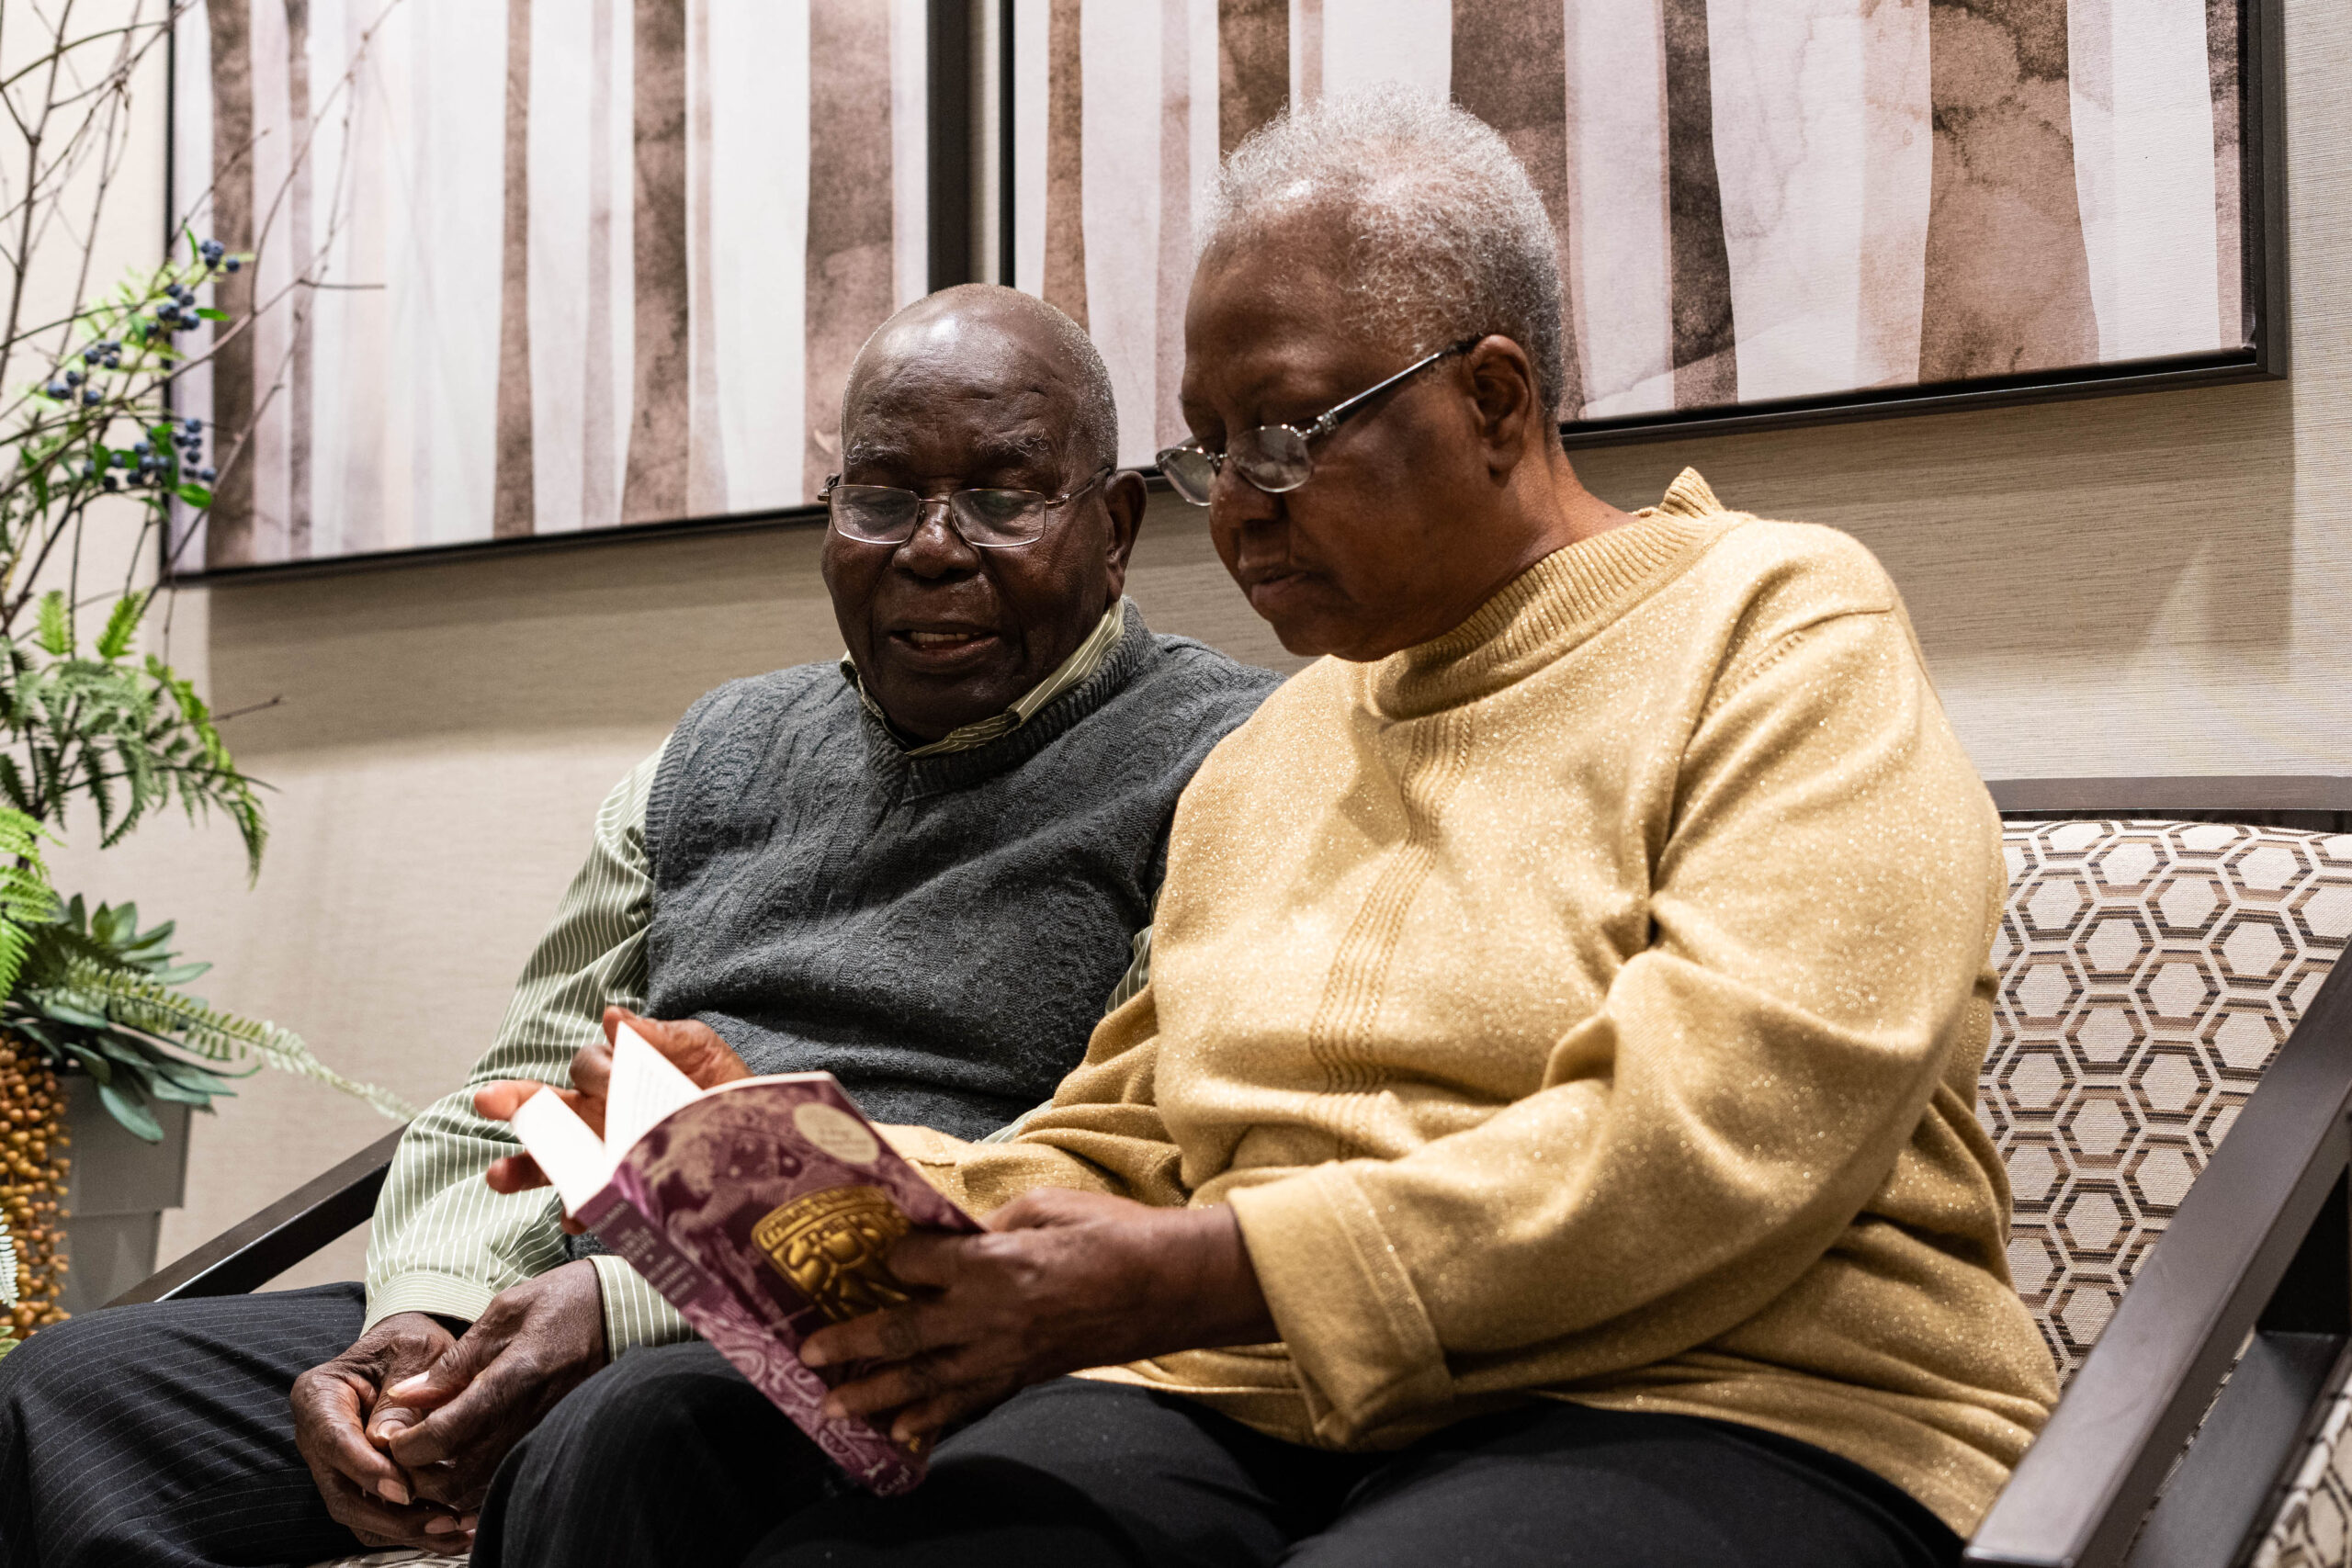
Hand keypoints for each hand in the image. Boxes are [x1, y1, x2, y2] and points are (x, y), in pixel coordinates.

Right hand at [290, 1311, 474, 1554]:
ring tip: (457, 1532)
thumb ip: (402, 1396)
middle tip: (444, 1522)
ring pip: (359, 1515)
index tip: (406, 1491)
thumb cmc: (411, 1343)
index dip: (367, 1471)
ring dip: (407, 1531)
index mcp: (317, 1396)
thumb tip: (391, 1444)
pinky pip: (377, 1518)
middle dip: (393, 1516)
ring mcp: (334, 1466)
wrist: (411, 1349)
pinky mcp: (359, 1484)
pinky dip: (411, 1529)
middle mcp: (317, 1438)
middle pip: (342, 1494)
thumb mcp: (414, 1351)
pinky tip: (452, 1531)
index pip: (334, 1442)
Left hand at [372, 1260, 608, 1510]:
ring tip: (425, 1461)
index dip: (408, 1445)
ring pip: (479, 1488)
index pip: (445, 1432)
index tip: (390, 1435)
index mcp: (514, 1376)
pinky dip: (473, 1488)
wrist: (624, 1312)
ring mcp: (544, 1433)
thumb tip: (405, 1396)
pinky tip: (459, 1470)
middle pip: (457, 1476)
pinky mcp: (552, 1440)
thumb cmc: (565, 1302)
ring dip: (443, 1485)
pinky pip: (504, 1481)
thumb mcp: (505, 1311)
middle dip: (418, 1474)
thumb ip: (454, 1360)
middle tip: (400, 1451)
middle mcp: (530, 1415)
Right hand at [477, 1007, 749, 1201]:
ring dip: (522, 1167)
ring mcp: (602, 1157)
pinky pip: (587, 1205)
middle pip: (546, 1110)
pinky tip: (579, 1213)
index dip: (596, 1070)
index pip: (583, 1069)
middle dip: (516, 1102)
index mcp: (612, 1079)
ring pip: (549, 1161)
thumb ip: (658, 1034)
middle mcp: (597, 1117)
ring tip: (498, 1175)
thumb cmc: (720, 1086)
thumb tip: (612, 1018)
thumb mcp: (698, 1049)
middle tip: (489, 1100)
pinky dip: (580, 1209)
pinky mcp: (617, 1195)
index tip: (616, 1072)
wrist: (759, 1136)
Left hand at [798, 1188, 1275, 1450]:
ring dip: (874, 1394)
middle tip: (807, 1354)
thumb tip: (955, 1235)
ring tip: (834, 1407)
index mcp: (990, 1262)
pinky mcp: (1023, 1374)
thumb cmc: (1112, 1234)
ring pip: (926, 1381)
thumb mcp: (1046, 1206)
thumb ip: (991, 1225)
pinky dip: (932, 1419)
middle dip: (850, 1343)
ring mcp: (1004, 1353)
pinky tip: (902, 1432)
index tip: (878, 1252)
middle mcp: (987, 1315)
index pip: (914, 1263)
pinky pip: (968, 1401)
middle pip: (903, 1334)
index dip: (891, 1256)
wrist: (1167, 1287)